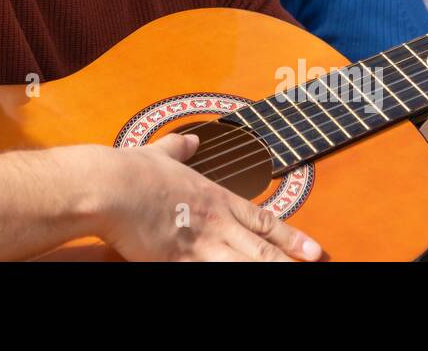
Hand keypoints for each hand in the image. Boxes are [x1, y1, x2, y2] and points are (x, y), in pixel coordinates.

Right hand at [93, 133, 322, 260]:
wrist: (111, 187)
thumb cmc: (131, 170)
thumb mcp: (160, 154)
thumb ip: (179, 148)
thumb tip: (191, 138)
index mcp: (214, 197)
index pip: (263, 220)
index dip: (291, 237)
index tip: (314, 250)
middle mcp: (215, 223)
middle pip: (263, 249)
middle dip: (292, 262)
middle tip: (316, 269)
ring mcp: (201, 245)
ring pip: (248, 266)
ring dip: (270, 272)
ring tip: (293, 279)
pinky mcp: (180, 264)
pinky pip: (211, 277)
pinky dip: (228, 280)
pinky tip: (243, 288)